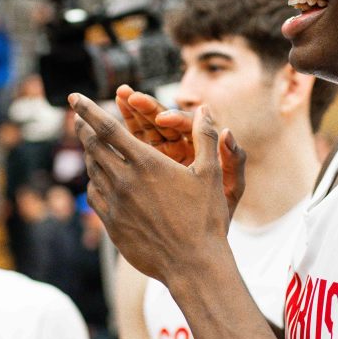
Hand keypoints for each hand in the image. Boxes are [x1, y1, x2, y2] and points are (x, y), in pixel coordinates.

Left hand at [69, 94, 232, 281]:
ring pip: (92, 171)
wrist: (192, 265)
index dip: (88, 110)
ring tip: (89, 146)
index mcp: (146, 164)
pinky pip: (95, 196)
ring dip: (89, 154)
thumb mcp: (211, 174)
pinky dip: (93, 181)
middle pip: (93, 147)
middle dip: (83, 128)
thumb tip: (205, 109)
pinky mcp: (112, 224)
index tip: (74, 97)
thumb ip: (206, 138)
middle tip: (78, 118)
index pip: (107, 128)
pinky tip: (98, 180)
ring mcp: (116, 205)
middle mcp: (124, 181)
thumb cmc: (205, 219)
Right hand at [113, 85, 246, 216]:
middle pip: (160, 121)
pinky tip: (104, 132)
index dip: (176, 120)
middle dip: (145, 108)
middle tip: (128, 94)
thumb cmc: (218, 217)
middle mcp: (179, 148)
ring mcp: (159, 157)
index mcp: (200, 149)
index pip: (187, 127)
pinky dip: (119, 139)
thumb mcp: (230, 190)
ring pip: (143, 130)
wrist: (195, 244)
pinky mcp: (144, 168)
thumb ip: (233, 161)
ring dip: (130, 114)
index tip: (164, 120)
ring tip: (119, 96)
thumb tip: (227, 132)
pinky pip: (131, 148)